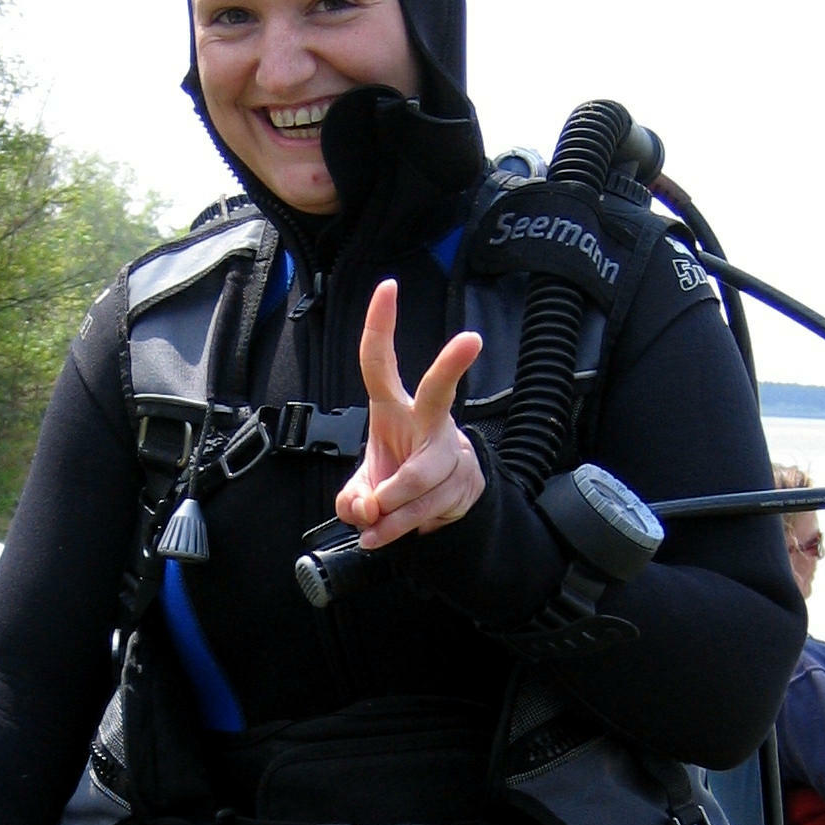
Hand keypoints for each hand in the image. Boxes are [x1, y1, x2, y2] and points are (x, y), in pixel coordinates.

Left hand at [334, 279, 484, 549]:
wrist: (442, 505)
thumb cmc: (396, 475)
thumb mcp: (362, 485)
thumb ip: (353, 497)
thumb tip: (366, 508)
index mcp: (393, 408)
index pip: (380, 362)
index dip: (381, 325)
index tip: (389, 288)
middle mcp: (426, 421)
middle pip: (438, 391)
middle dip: (451, 365)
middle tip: (471, 340)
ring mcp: (447, 451)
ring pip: (416, 477)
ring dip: (389, 508)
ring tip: (373, 523)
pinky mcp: (459, 483)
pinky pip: (422, 508)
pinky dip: (394, 528)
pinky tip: (379, 536)